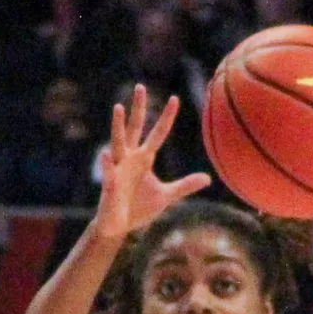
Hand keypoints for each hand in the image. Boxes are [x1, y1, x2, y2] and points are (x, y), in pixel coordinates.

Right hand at [89, 85, 210, 243]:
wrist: (118, 227)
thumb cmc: (139, 208)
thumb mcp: (166, 196)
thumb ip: (185, 186)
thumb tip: (208, 178)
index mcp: (144, 158)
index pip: (157, 133)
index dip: (166, 117)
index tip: (174, 98)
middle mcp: (129, 158)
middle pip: (135, 128)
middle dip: (138, 108)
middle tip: (141, 86)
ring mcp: (118, 169)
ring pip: (118, 143)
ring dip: (118, 126)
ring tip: (118, 107)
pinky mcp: (110, 185)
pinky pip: (108, 172)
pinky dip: (106, 163)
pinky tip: (105, 153)